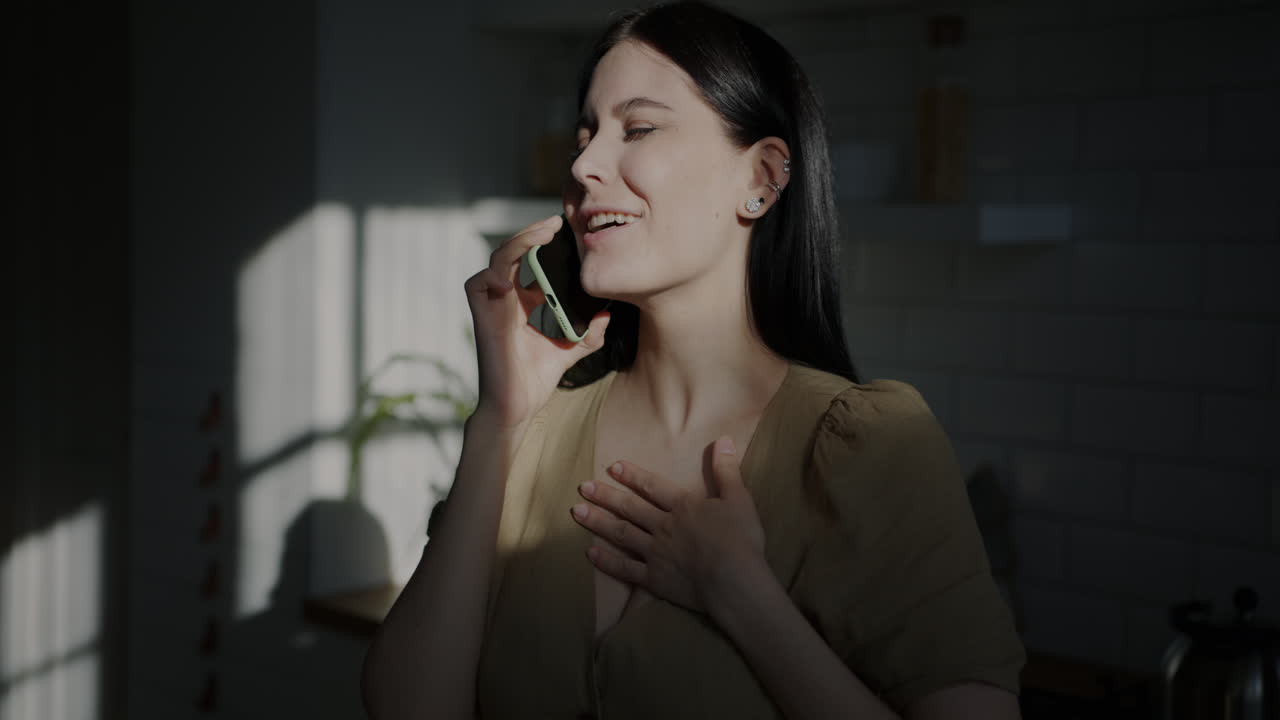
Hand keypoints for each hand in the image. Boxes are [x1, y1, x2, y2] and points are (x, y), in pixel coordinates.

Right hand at [464, 214, 610, 429]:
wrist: (516, 406)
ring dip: (519, 242)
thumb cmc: (536, 378)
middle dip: (534, 233)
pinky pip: (478, 283)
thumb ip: (590, 333)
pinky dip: (493, 274)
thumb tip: (608, 313)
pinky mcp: (482, 316)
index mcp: (524, 300)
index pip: (532, 259)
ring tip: (544, 234)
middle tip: (558, 222)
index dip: (545, 242)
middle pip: (515, 251)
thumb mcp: (571, 350)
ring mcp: (492, 304)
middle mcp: (506, 297)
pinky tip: (513, 277)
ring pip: (498, 259)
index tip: (568, 230)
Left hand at [569, 435, 767, 615]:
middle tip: (583, 487)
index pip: (653, 486)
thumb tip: (724, 439)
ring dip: (598, 522)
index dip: (633, 476)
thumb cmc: (741, 540)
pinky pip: (625, 568)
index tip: (613, 467)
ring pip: (621, 533)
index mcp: (683, 506)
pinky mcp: (654, 579)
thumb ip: (727, 469)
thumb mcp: (739, 498)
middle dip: (605, 496)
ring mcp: (655, 553)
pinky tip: (590, 553)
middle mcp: (663, 526)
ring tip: (577, 512)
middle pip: (630, 508)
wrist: (735, 582)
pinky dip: (607, 561)